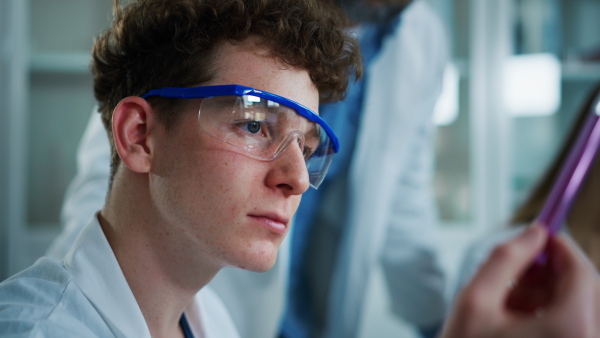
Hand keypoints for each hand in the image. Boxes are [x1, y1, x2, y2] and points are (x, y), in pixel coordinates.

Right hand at [441, 224, 599, 337]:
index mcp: (570, 328)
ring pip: (579, 309)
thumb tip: (533, 233)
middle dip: (554, 273)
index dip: (561, 247)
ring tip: (510, 301)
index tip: (541, 234)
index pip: (582, 272)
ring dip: (550, 295)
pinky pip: (573, 327)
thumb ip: (506, 258)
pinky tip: (518, 319)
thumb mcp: (475, 300)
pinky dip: (549, 315)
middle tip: (521, 268)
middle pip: (585, 291)